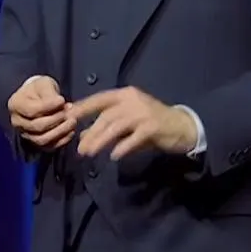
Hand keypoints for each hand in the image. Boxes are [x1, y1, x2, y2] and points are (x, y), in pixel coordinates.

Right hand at [8, 76, 74, 149]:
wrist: (38, 97)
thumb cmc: (39, 89)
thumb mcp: (43, 84)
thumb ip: (49, 93)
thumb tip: (60, 104)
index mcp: (15, 105)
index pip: (32, 110)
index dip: (49, 107)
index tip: (62, 100)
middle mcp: (17, 122)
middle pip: (37, 126)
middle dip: (56, 119)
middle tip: (70, 112)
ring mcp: (25, 134)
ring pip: (42, 139)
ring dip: (60, 132)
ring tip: (72, 121)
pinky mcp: (35, 143)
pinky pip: (49, 147)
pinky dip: (62, 141)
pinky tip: (71, 131)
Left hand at [69, 87, 197, 160]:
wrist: (182, 127)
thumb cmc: (151, 124)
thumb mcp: (128, 123)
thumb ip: (107, 127)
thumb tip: (83, 135)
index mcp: (125, 95)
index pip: (99, 99)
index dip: (83, 107)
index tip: (68, 117)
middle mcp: (133, 100)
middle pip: (106, 116)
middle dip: (91, 133)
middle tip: (80, 149)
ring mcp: (143, 113)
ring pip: (116, 127)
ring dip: (101, 141)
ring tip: (90, 153)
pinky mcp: (152, 127)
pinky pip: (132, 139)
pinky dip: (122, 148)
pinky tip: (114, 157)